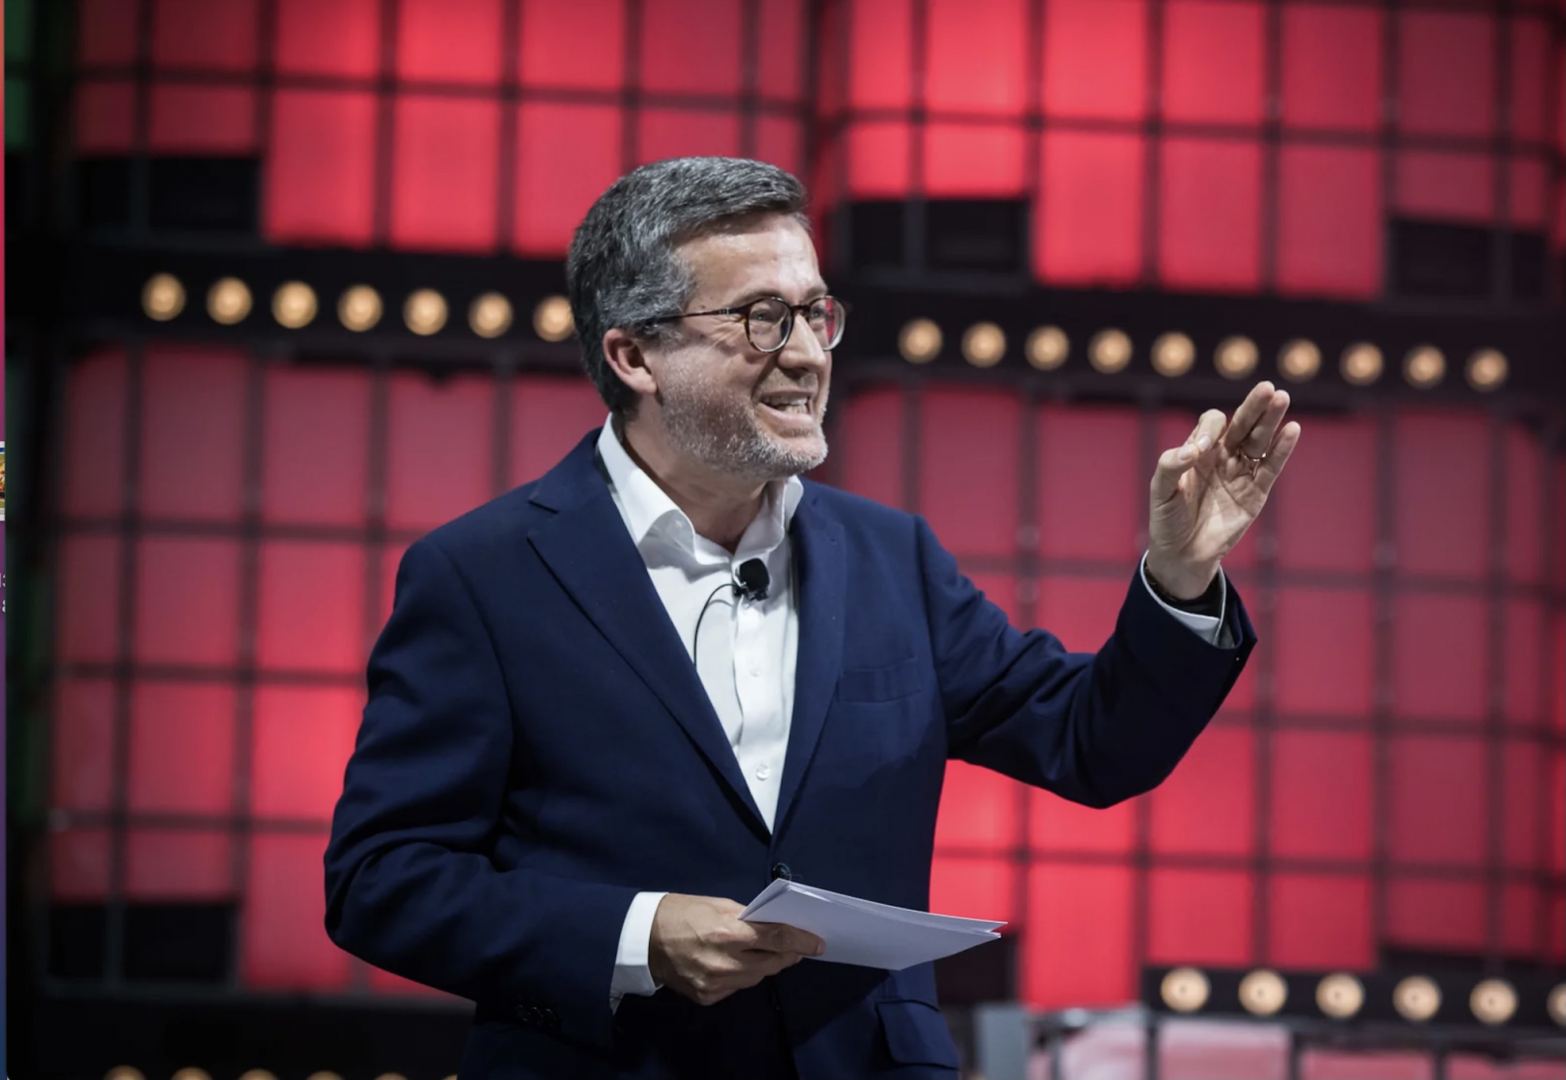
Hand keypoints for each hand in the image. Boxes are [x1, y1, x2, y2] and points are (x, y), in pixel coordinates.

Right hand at [648, 893, 824, 1006]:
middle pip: (772, 964)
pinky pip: (736, 988)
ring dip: (765, 966)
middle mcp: (725, 963)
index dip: (800, 941)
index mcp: (728, 933)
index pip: (776, 939)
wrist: (643, 939)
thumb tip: (772, 926)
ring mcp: (716, 984)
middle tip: (797, 948)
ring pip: (756, 978)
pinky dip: (742, 976)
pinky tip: (737, 964)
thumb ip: (746, 917)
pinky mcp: (707, 997)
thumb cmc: (681, 912)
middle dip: (787, 955)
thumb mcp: (716, 904)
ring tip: (767, 954)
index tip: (818, 944)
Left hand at [1146, 381, 1300, 598]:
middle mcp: (1223, 457)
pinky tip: (1292, 430)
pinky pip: (1270, 468)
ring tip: (1282, 399)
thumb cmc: (1167, 519)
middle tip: (1268, 388)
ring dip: (1271, 421)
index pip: (1212, 425)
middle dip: (1254, 407)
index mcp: (1198, 451)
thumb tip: (1193, 449)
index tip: (1202, 449)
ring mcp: (1241, 474)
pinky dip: (1281, 450)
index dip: (1210, 429)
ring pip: (1259, 442)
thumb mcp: (1160, 491)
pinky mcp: (1256, 494)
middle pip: (1242, 425)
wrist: (1181, 555)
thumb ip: (1171, 466)